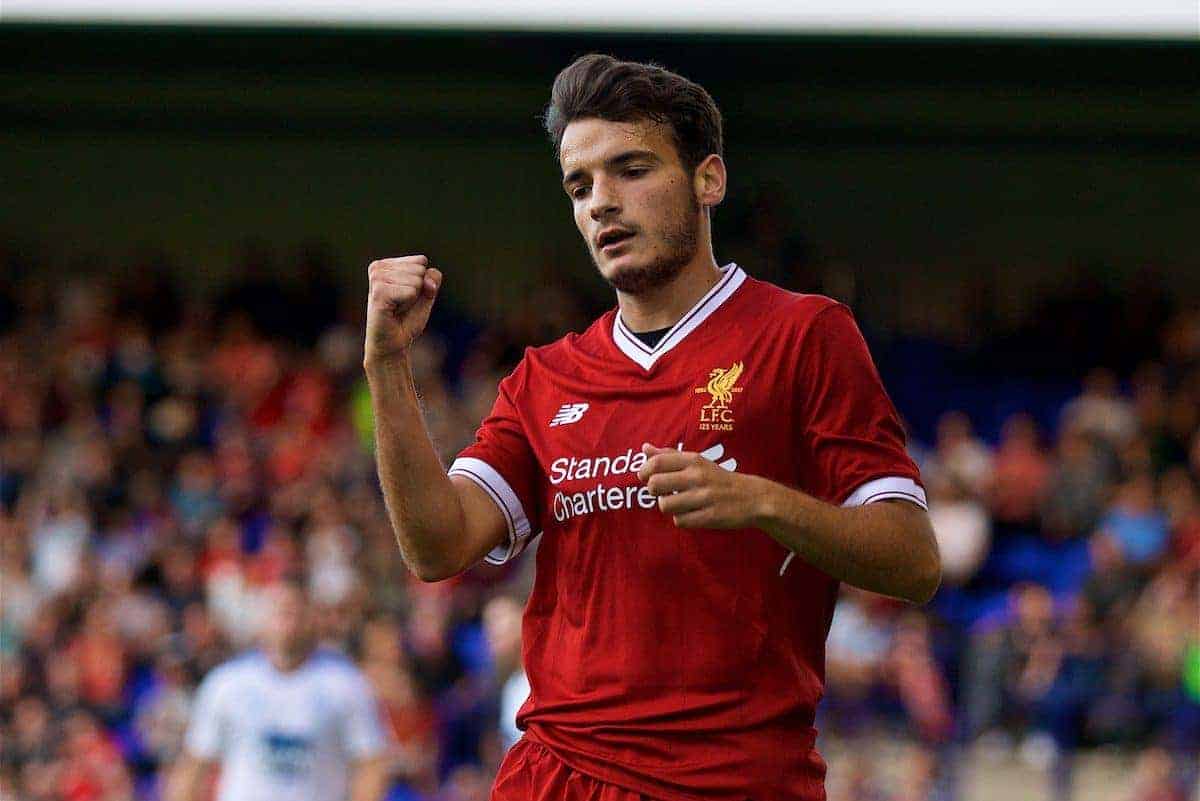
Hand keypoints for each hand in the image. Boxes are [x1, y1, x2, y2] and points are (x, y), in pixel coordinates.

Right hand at [364, 255, 442, 364]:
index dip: (422, 283)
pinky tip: (393, 311)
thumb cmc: (406, 319)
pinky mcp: (378, 292)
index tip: (406, 296)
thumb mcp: (425, 295)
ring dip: (412, 300)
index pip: (421, 261)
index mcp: (386, 264)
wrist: (392, 344)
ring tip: (397, 308)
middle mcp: (378, 268)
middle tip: (401, 305)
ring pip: (416, 281)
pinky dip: (408, 304)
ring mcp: (376, 279)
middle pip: (420, 270)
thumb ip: (432, 280)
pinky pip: (411, 292)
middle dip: (418, 291)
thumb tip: (427, 280)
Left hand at [637, 443, 770, 528]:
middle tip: (664, 492)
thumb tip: (644, 448)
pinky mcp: (709, 517)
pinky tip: (691, 514)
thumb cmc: (718, 478)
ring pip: (665, 505)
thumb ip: (670, 455)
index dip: (644, 471)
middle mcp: (698, 477)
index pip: (657, 463)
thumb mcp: (697, 462)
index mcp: (693, 461)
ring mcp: (704, 497)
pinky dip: (682, 519)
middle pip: (655, 484)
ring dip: (669, 507)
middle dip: (654, 491)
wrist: (753, 498)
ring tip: (680, 504)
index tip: (646, 477)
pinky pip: (680, 521)